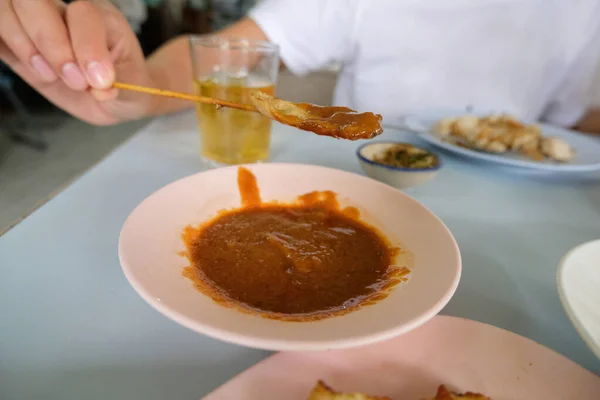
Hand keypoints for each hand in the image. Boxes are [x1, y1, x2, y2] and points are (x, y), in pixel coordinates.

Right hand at [0, 0, 154, 124]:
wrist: (111, 96)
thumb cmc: (124, 86)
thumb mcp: (132, 90)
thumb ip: (116, 88)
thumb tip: (99, 89)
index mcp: (99, 16)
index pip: (83, 13)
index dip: (87, 47)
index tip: (99, 81)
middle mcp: (64, 12)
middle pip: (34, 0)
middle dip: (48, 41)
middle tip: (74, 80)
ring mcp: (36, 24)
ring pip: (6, 8)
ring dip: (23, 45)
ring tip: (50, 77)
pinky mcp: (15, 43)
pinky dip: (1, 42)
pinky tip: (25, 64)